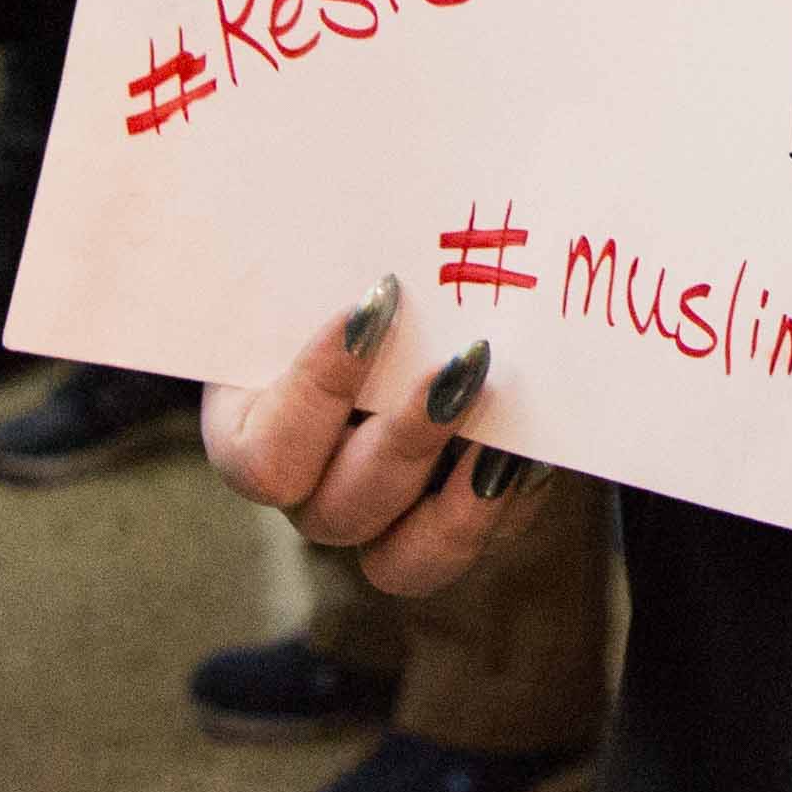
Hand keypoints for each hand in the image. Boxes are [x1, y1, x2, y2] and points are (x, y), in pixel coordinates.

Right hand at [201, 277, 546, 597]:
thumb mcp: (339, 251)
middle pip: (335, 512)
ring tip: (507, 437)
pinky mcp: (446, 531)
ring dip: (460, 502)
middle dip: (404, 439)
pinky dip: (507, 503)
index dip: (313, 390)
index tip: (373, 305)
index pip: (259, 453)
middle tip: (465, 365)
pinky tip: (536, 450)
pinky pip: (471, 545)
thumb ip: (331, 248)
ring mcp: (378, 519)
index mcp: (255, 425)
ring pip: (403, 560)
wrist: (427, 296)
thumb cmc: (369, 263)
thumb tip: (367, 231)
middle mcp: (310, 486)